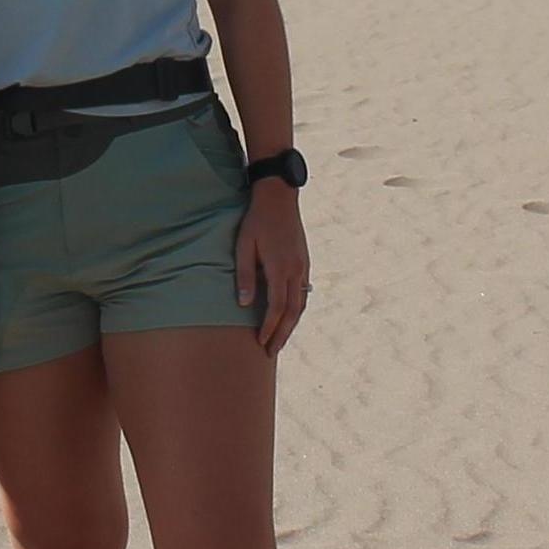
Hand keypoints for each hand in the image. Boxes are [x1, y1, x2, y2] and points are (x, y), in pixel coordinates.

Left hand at [237, 180, 308, 352]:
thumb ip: (245, 276)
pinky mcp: (304, 261)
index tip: (261, 342)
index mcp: (280, 268)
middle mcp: (296, 270)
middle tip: (271, 351)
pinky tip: (290, 316)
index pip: (277, 307)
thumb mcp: (244, 246)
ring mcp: (303, 266)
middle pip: (293, 312)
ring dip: (291, 324)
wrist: (279, 197)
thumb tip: (244, 305)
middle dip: (282, 333)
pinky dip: (297, 309)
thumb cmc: (256, 220)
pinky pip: (304, 292)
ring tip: (280, 339)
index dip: (270, 327)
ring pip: (301, 304)